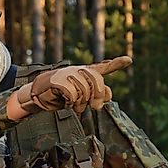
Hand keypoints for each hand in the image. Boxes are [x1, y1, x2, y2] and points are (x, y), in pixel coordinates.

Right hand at [16, 56, 131, 113]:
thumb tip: (106, 99)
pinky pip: (73, 94)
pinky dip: (71, 102)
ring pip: (85, 91)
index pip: (103, 68)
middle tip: (93, 107)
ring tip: (74, 105)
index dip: (117, 63)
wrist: (38, 95)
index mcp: (85, 73)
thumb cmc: (60, 95)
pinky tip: (66, 102)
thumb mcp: (81, 97)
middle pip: (98, 82)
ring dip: (80, 103)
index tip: (129, 60)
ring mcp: (68, 74)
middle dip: (97, 97)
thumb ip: (97, 96)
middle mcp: (79, 71)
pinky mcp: (58, 80)